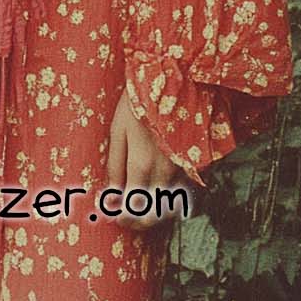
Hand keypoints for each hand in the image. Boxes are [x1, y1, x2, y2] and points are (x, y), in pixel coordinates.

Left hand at [106, 88, 189, 231]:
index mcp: (142, 166)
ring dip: (152, 210)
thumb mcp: (118, 129)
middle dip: (137, 222)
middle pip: (153, 215)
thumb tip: (109, 195)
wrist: (172, 78)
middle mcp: (165, 173)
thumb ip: (114, 165)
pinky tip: (155, 187)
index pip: (132, 209)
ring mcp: (181, 168)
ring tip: (136, 202)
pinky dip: (167, 195)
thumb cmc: (139, 101)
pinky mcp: (191, 161)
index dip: (121, 217)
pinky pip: (179, 188)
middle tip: (122, 216)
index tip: (111, 215)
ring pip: (167, 204)